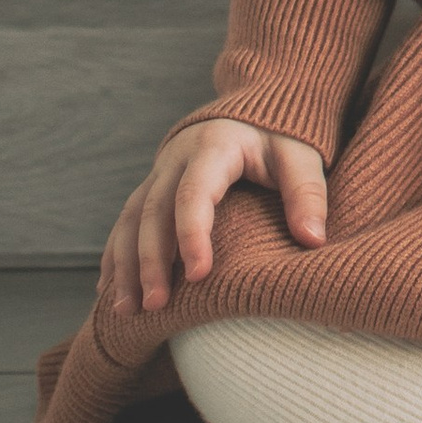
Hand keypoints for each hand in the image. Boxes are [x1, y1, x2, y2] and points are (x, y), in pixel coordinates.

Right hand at [100, 119, 328, 316]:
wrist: (251, 112)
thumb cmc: (279, 139)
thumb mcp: (300, 156)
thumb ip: (307, 193)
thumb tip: (313, 239)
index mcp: (213, 147)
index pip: (195, 192)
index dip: (193, 233)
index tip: (199, 275)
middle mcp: (176, 159)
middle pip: (153, 210)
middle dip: (150, 260)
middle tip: (155, 305)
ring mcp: (158, 173)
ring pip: (130, 219)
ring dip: (125, 265)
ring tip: (125, 310)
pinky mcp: (151, 188)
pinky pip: (124, 223)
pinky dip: (115, 257)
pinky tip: (108, 292)